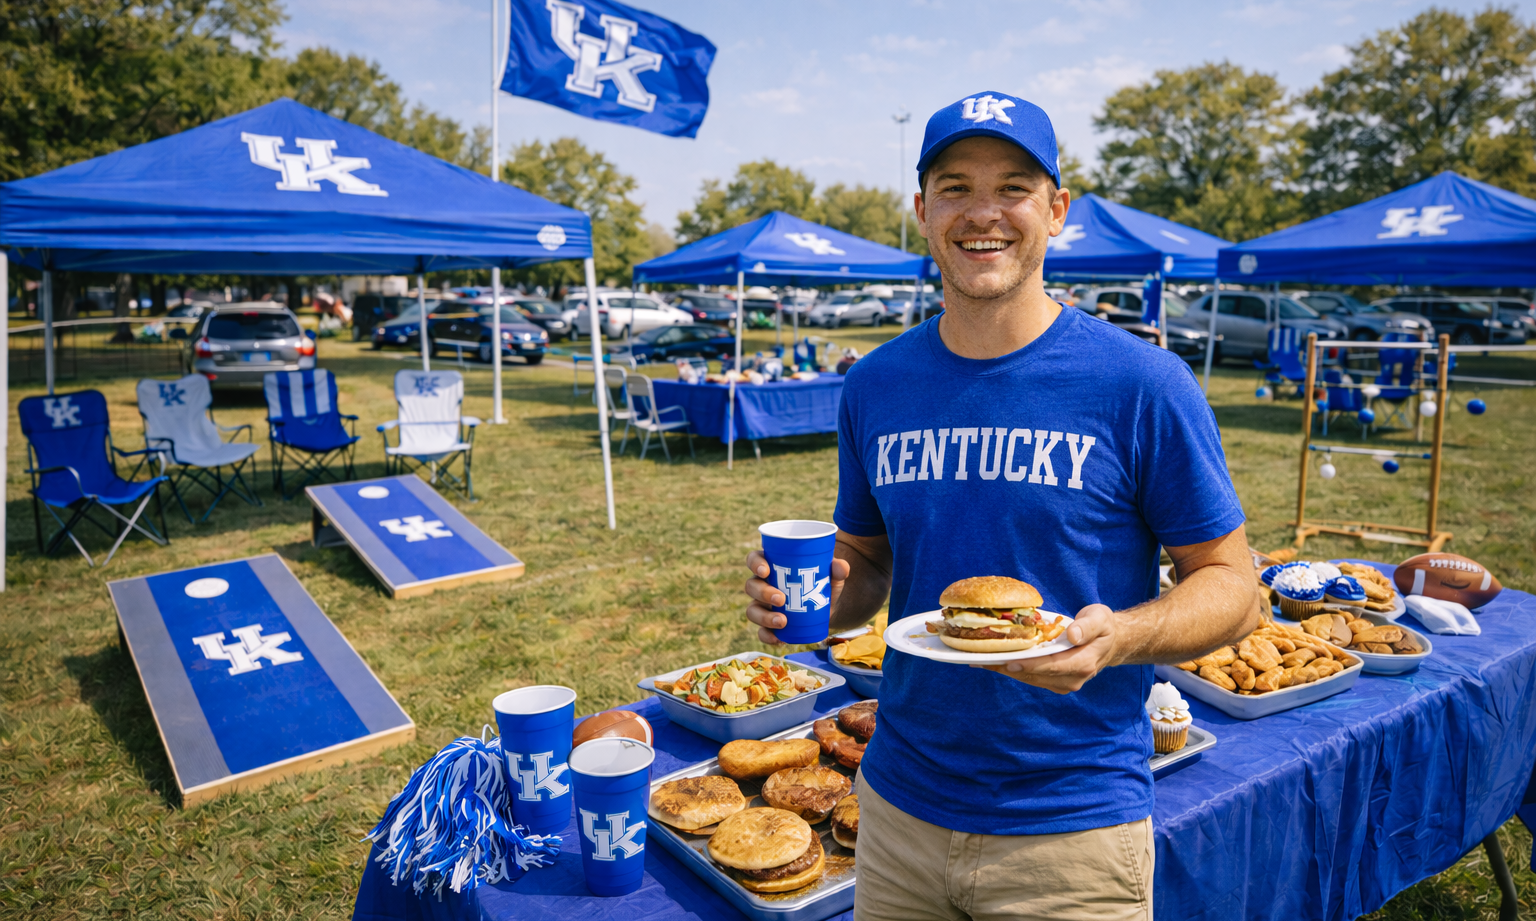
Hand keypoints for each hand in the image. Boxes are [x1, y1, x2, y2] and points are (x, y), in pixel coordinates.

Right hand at [744, 550, 849, 644]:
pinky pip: (761, 632)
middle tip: (782, 599)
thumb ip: (837, 569)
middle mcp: (762, 585)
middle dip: (763, 592)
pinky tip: (779, 639)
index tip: (766, 570)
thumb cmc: (820, 584)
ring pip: (752, 610)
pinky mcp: (769, 626)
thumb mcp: (829, 576)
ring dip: (764, 617)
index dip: (755, 564)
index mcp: (771, 566)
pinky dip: (768, 636)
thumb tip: (841, 567)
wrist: (825, 609)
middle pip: (751, 586)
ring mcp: (763, 606)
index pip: (754, 559)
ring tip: (783, 621)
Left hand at [979, 604, 1117, 693]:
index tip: (1008, 661)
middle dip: (1008, 666)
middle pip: (1034, 674)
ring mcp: (1063, 684)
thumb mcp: (1100, 618)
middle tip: (982, 658)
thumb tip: (1072, 635)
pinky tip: (993, 660)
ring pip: (1028, 678)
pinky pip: (1029, 676)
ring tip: (980, 659)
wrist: (1110, 643)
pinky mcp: (1054, 683)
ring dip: (1005, 669)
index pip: (1051, 666)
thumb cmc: (1103, 626)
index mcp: (1083, 664)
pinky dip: (1011, 669)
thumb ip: (1087, 626)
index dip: (1029, 664)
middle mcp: (1072, 679)